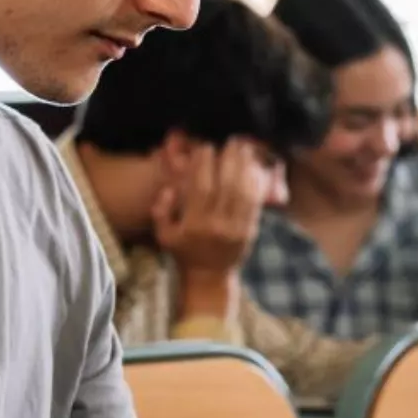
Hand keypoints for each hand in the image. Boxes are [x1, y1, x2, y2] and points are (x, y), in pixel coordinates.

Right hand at [153, 141, 271, 282]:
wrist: (209, 276)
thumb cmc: (184, 251)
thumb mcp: (164, 235)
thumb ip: (161, 212)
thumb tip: (169, 190)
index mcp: (193, 224)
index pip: (200, 188)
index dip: (204, 165)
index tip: (206, 147)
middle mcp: (216, 225)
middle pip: (225, 186)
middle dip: (230, 160)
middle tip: (232, 141)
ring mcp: (235, 229)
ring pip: (243, 192)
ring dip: (246, 167)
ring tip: (246, 149)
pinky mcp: (249, 231)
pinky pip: (254, 204)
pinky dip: (256, 185)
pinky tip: (255, 169)